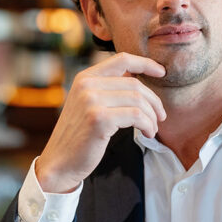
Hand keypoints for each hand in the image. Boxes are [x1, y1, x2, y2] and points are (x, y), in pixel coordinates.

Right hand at [35, 52, 165, 192]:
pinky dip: (148, 125)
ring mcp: (92, 101)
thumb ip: (107, 90)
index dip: (145, 63)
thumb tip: (136, 79)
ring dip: (152, 116)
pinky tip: (147, 134)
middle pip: (135, 84)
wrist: (60, 161)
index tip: (161, 72)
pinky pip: (136, 116)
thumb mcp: (89, 105)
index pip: (122, 59)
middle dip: (154, 102)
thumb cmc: (79, 136)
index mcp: (85, 77)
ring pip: (138, 100)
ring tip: (153, 129)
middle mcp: (87, 85)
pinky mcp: (99, 118)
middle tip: (160, 117)